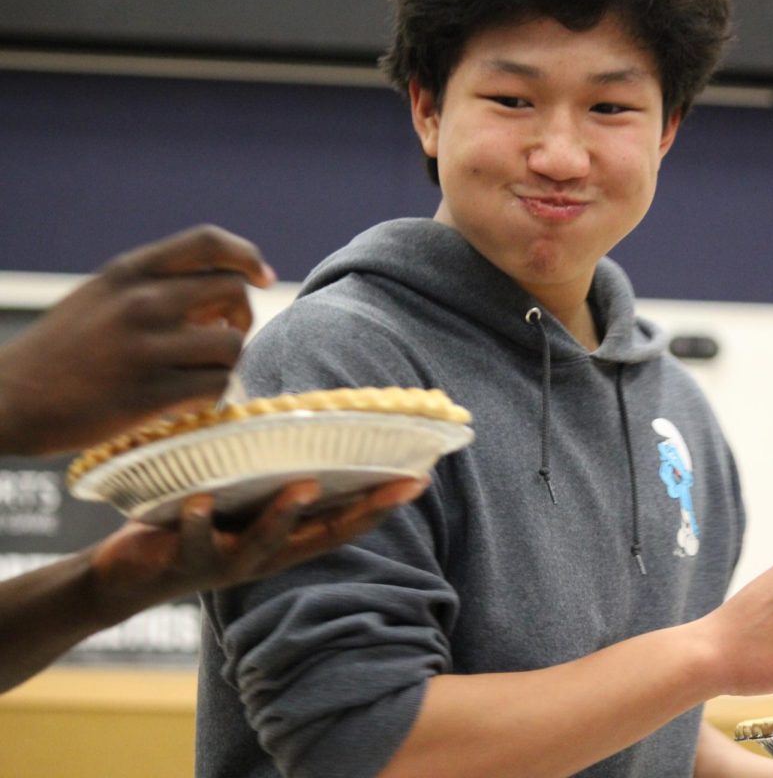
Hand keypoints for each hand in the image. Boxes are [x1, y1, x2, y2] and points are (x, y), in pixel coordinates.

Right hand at [0, 225, 274, 454]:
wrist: (9, 400)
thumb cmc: (65, 352)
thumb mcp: (104, 297)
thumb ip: (158, 288)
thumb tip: (228, 292)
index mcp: (129, 272)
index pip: (208, 242)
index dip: (247, 256)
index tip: (262, 277)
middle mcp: (140, 302)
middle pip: (234, 293)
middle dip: (240, 318)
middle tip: (220, 339)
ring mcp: (145, 348)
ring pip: (231, 346)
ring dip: (225, 364)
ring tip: (196, 374)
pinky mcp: (149, 393)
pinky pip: (215, 387)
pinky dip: (211, 397)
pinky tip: (185, 401)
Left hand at [86, 476, 427, 618]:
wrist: (125, 576)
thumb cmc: (190, 526)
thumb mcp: (238, 503)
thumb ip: (271, 479)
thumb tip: (304, 425)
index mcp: (284, 539)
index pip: (343, 521)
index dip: (382, 503)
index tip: (419, 478)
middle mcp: (265, 555)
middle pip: (323, 536)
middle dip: (363, 512)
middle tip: (397, 486)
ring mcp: (226, 562)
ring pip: (263, 543)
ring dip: (284, 516)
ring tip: (303, 486)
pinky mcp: (183, 562)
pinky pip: (191, 543)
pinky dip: (196, 522)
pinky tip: (199, 502)